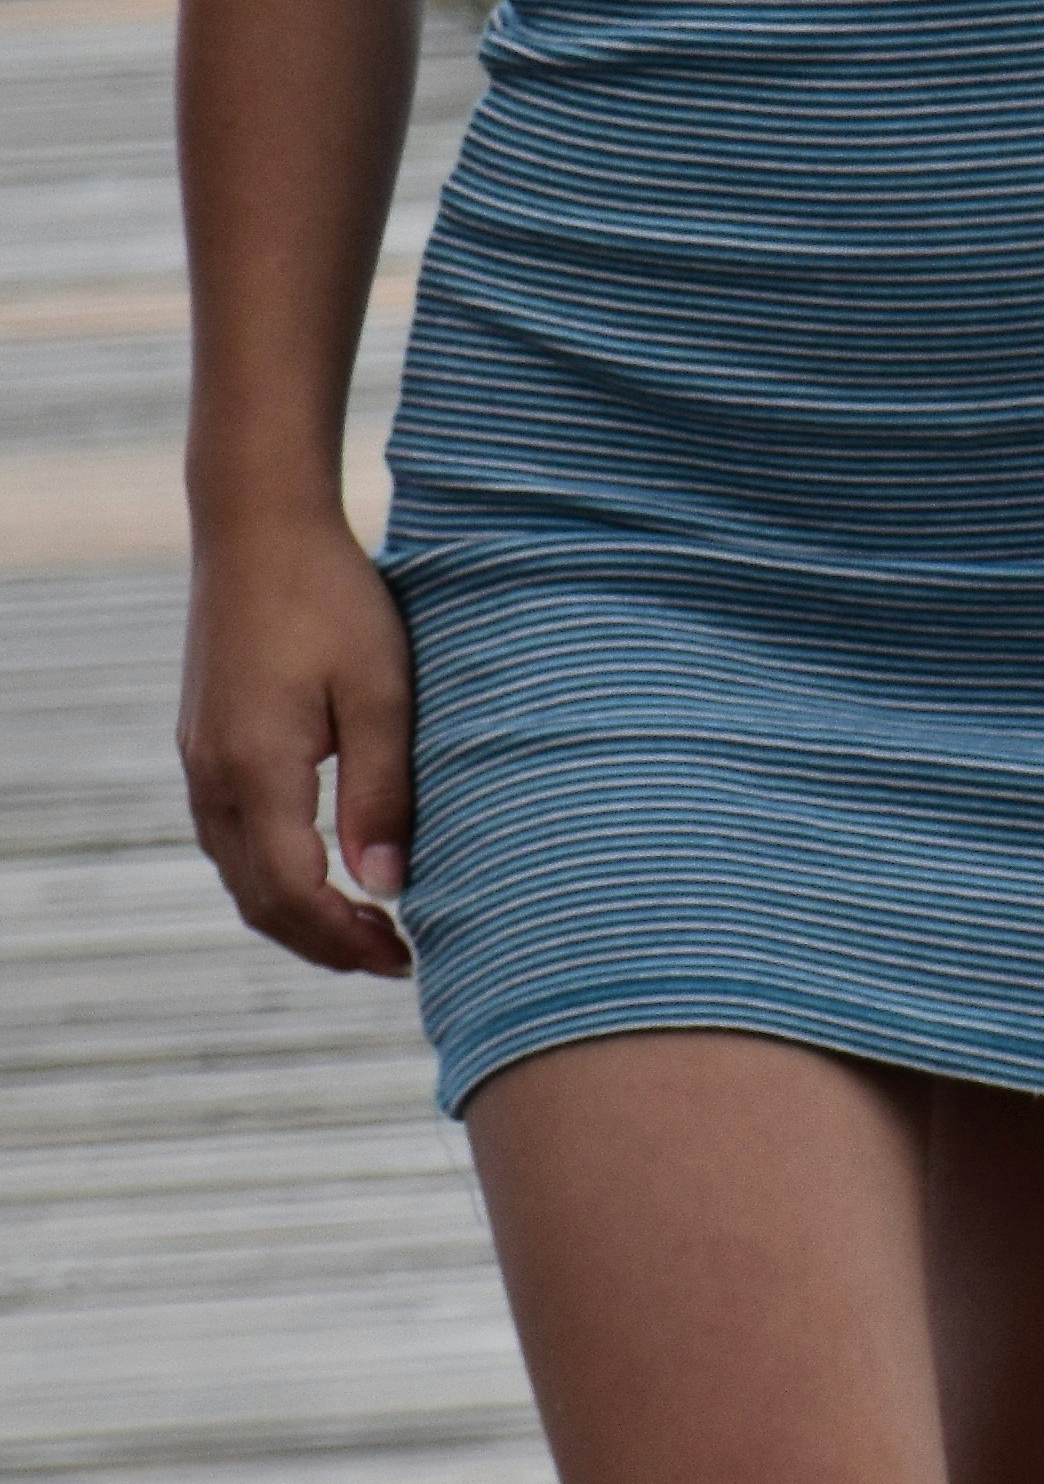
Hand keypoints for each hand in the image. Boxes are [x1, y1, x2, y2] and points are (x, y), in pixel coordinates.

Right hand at [179, 514, 418, 977]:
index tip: (404, 957)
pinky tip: (322, 869)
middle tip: (394, 958)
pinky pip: (230, 837)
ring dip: (296, 913)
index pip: (292, 894)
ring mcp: (200, 759)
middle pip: (257, 899)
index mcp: (256, 769)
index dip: (345, 940)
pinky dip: (274, 874)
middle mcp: (214, 775)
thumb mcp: (380, 691)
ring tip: (365, 926)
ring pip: (238, 873)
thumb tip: (387, 886)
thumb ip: (382, 791)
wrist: (258, 525)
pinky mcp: (204, 741)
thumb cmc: (331, 598)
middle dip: (323, 943)